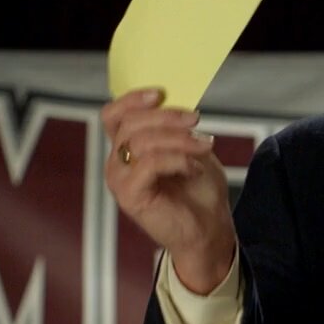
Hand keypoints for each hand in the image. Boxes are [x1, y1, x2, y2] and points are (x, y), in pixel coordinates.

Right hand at [100, 88, 235, 291]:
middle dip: (166, 116)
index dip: (132, 99)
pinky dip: (177, 160)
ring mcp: (120, 180)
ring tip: (205, 145)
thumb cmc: (199, 190)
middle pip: (130, 124)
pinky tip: (194, 169)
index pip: (114, 115)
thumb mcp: (191, 148)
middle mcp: (117, 163)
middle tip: (195, 119)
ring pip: (141, 141)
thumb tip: (175, 102)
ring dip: (178, 139)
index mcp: (127, 148)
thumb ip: (176, 127)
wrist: (209, 229)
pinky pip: (149, 163)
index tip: (160, 93)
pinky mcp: (129, 195)